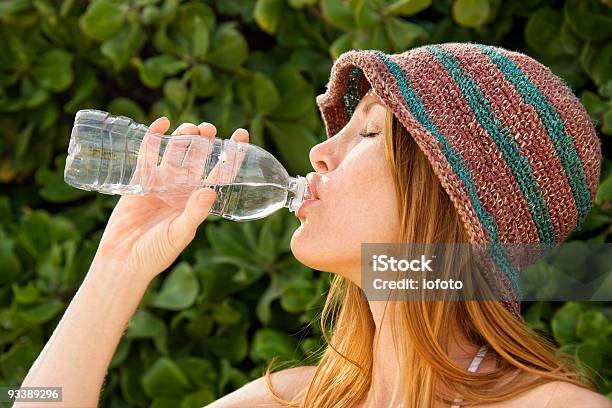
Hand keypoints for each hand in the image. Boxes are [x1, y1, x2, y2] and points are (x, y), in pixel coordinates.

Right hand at [92, 117, 248, 281]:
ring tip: (190, 128)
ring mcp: (162, 182)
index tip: (242, 134)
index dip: (233, 154)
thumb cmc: (156, 253)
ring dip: (184, 136)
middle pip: (198, 156)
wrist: (124, 260)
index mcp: (198, 200)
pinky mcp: (141, 179)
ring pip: (176, 151)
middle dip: (205, 140)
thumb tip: (210, 190)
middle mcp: (183, 188)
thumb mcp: (180, 233)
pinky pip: (148, 153)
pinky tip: (161, 123)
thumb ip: (194, 212)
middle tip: (208, 128)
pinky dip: (154, 137)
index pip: (221, 172)